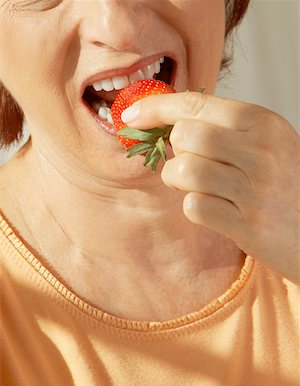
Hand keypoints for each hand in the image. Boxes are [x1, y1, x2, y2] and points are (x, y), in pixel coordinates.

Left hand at [122, 91, 299, 283]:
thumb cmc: (286, 184)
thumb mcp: (267, 143)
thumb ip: (224, 129)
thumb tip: (168, 121)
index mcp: (263, 123)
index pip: (196, 104)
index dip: (156, 107)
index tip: (131, 114)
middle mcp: (261, 151)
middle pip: (184, 136)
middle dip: (174, 151)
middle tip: (187, 163)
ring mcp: (255, 189)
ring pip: (184, 171)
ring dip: (179, 181)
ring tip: (199, 187)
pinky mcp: (247, 224)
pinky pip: (194, 207)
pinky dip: (195, 208)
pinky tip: (216, 210)